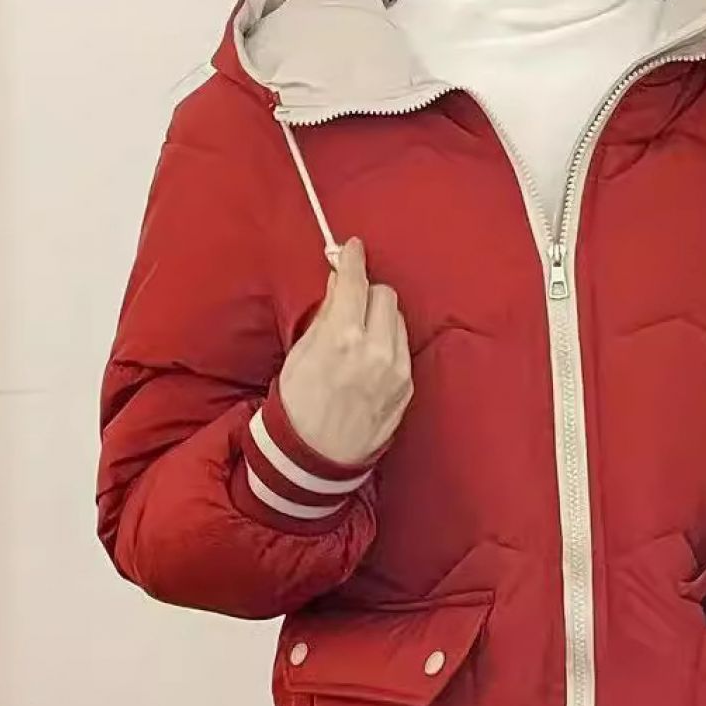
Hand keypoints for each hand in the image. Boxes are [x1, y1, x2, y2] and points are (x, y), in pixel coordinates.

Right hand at [278, 238, 412, 466]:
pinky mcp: (407, 387)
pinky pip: (403, 348)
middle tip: (351, 301)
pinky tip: (371, 357)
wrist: (318, 457)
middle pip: (384, 295)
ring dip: (381, 317)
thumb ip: (324, 316)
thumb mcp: (300, 355)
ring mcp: (396, 370)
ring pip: (398, 320)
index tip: (352, 248)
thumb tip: (338, 283)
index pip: (355, 281)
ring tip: (360, 333)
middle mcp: (376, 351)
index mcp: (342, 338)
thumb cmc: (298, 406)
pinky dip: (389, 343)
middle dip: (367, 292)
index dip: (353, 259)